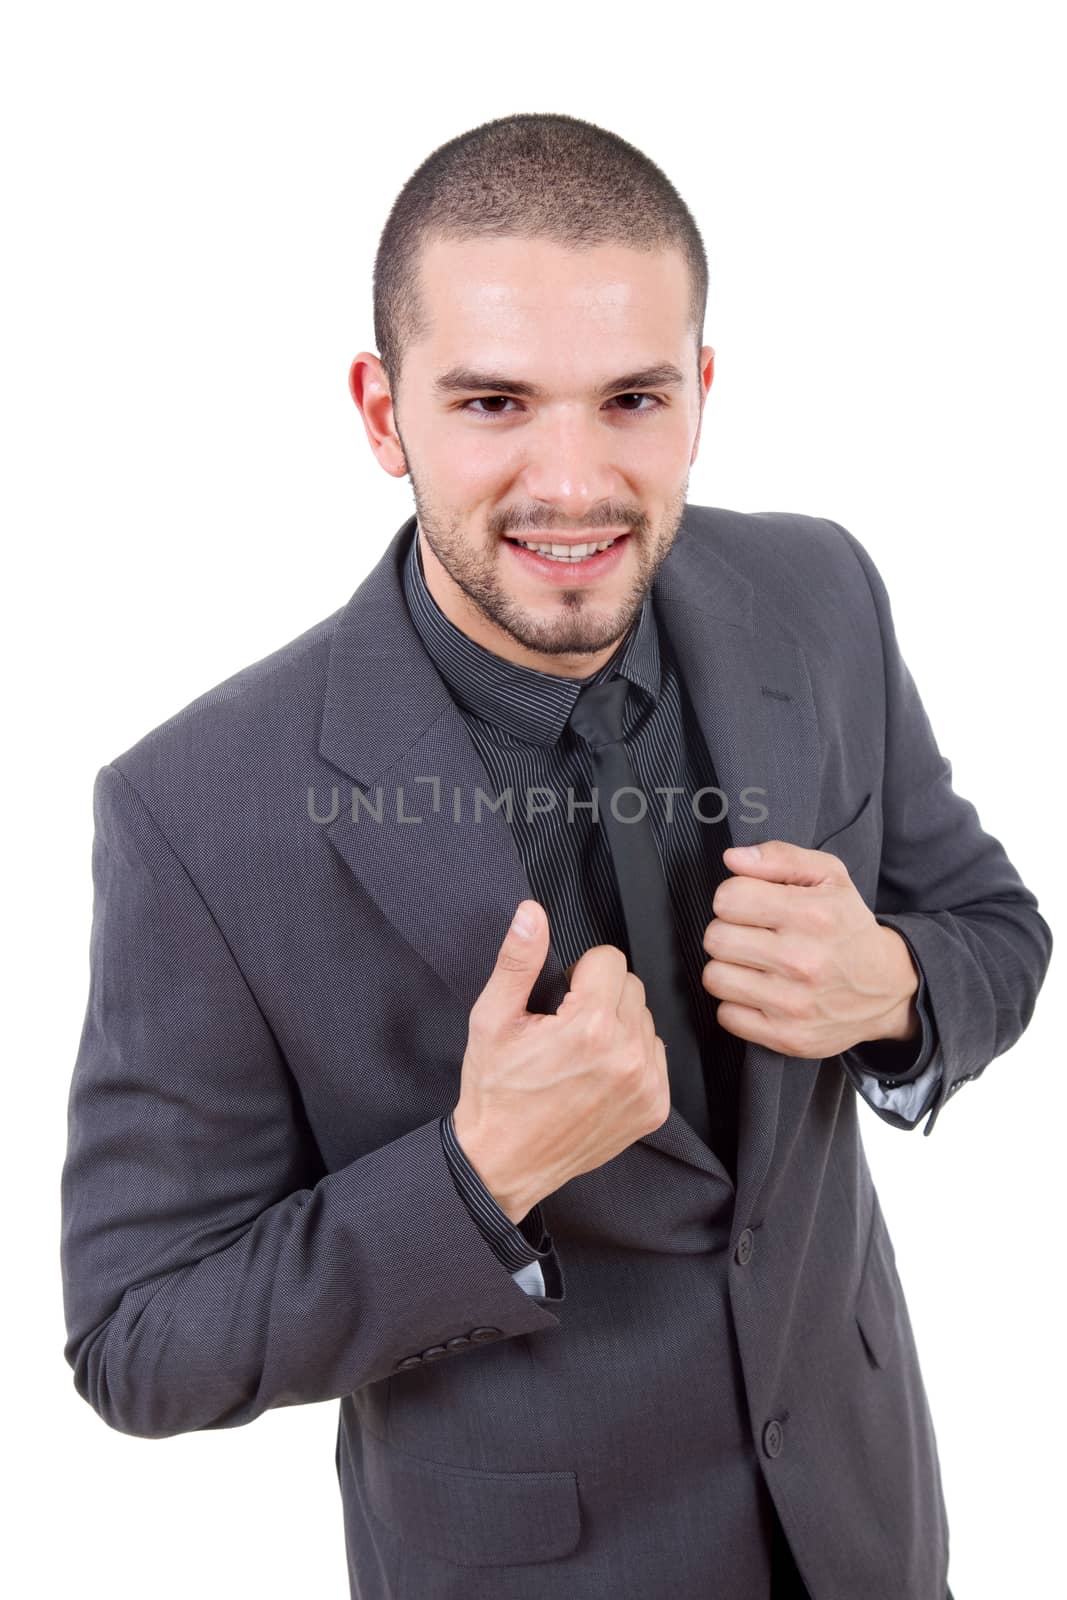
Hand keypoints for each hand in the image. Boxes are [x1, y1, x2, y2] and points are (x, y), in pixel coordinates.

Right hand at [453, 901, 669, 1220]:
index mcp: (588, 1027)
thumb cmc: (495, 1092)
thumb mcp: (492, 1019)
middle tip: (565, 1028)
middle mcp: (626, 1055)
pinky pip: (656, 1054)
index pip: (610, 958)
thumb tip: (532, 914)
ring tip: (581, 1055)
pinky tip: (598, 1075)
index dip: (578, 973)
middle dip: (600, 996)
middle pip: (631, 986)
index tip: (558, 999)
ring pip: (646, 1019)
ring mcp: (646, 1084)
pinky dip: (632, 1057)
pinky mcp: (655, 1107)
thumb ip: (517, 961)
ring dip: (619, 1026)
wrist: (504, 1162)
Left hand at [701, 841, 919, 1058]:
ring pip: (714, 977)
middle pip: (715, 939)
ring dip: (729, 968)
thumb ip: (780, 857)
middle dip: (727, 931)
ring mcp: (793, 1004)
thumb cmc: (848, 926)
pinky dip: (737, 1003)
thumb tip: (732, 858)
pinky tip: (760, 992)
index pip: (728, 899)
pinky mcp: (787, 1037)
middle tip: (752, 935)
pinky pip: (726, 1015)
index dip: (733, 897)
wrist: (888, 988)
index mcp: (811, 915)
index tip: (749, 905)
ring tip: (754, 964)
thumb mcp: (829, 877)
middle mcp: (802, 961)